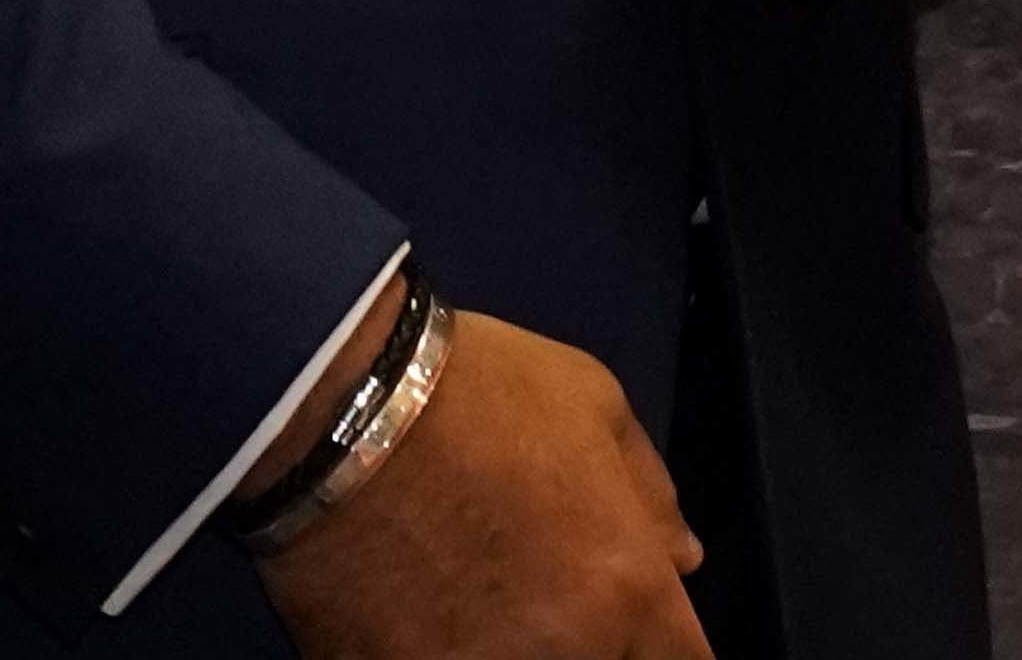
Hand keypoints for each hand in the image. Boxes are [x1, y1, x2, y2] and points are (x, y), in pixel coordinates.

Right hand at [254, 307, 702, 659]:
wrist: (339, 407)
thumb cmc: (480, 389)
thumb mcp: (592, 404)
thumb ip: (649, 494)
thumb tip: (681, 560)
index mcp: (625, 589)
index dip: (662, 647)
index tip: (635, 629)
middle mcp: (564, 653)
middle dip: (587, 646)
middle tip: (536, 597)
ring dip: (510, 650)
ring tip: (474, 603)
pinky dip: (432, 652)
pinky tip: (414, 618)